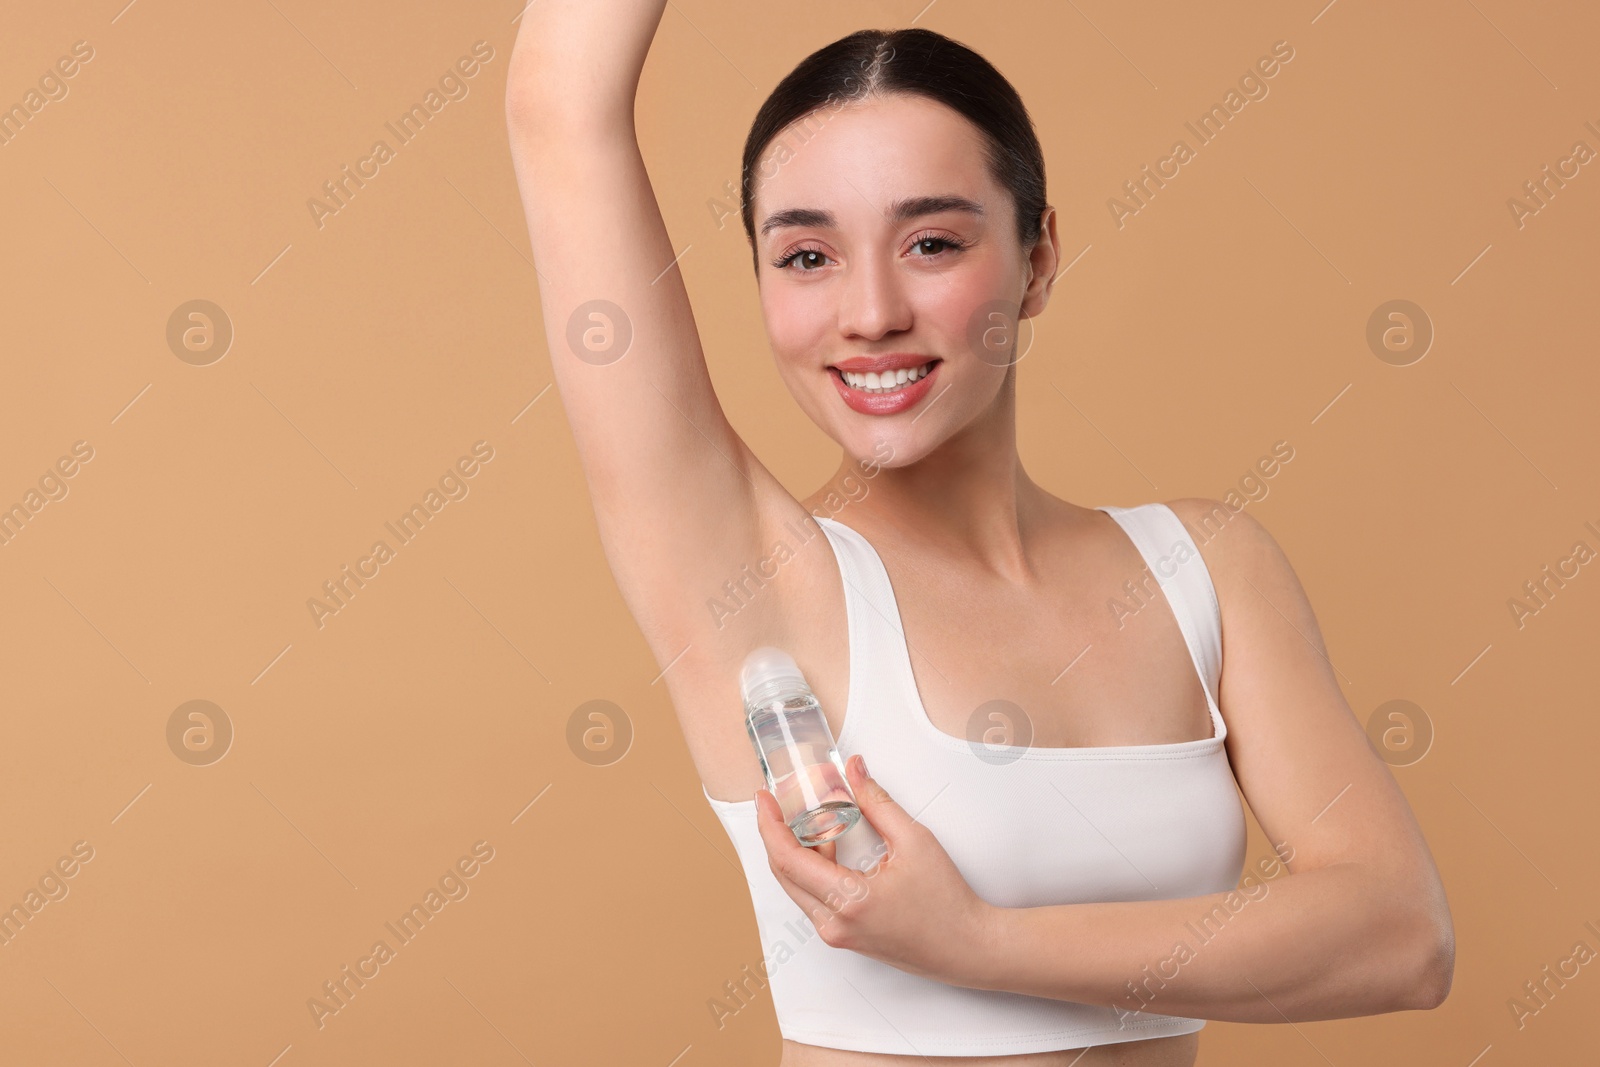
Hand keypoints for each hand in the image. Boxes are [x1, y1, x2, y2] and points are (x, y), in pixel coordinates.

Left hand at [753, 754, 996, 985]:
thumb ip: (878, 802)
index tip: (765, 799)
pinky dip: (812, 870)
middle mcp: (834, 923)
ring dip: (796, 851)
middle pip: (783, 873)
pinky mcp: (843, 937)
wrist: (966, 947)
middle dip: (775, 833)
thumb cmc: (947, 902)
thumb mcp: (915, 841)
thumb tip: (855, 771)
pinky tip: (827, 845)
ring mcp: (836, 934)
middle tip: (776, 802)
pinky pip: (814, 899)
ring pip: (797, 887)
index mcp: (848, 900)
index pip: (787, 859)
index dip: (769, 824)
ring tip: (809, 816)